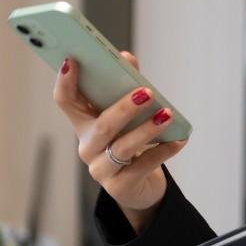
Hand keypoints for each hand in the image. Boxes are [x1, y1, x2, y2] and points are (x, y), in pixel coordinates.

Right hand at [52, 51, 187, 217]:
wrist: (139, 186)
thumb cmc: (130, 140)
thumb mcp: (127, 114)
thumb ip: (126, 85)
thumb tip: (127, 58)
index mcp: (83, 123)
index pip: (65, 101)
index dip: (65, 82)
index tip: (73, 60)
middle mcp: (87, 146)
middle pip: (101, 127)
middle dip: (124, 108)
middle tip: (146, 93)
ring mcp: (101, 169)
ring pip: (123, 147)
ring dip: (147, 129)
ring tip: (167, 115)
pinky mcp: (120, 186)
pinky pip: (143, 166)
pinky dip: (163, 151)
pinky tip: (179, 139)